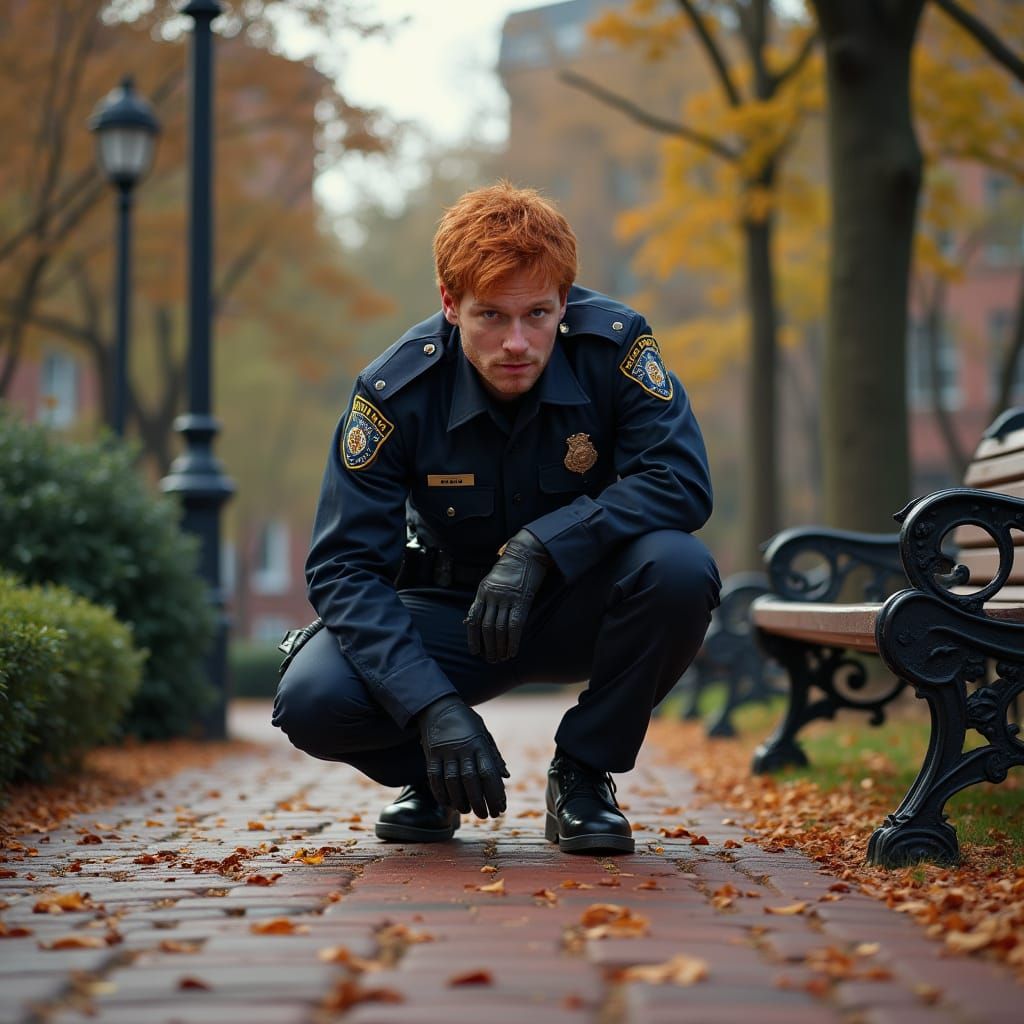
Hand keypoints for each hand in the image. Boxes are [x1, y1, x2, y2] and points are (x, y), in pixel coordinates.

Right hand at [417, 695, 508, 817]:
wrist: (438, 706)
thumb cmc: (466, 722)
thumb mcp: (483, 733)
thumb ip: (493, 755)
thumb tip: (506, 776)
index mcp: (478, 744)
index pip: (488, 773)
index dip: (495, 794)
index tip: (500, 809)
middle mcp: (462, 748)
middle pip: (470, 781)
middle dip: (479, 802)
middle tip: (485, 816)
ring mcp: (445, 752)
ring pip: (452, 782)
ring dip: (460, 800)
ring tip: (467, 811)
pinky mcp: (431, 755)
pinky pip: (434, 778)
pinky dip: (441, 793)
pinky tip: (448, 803)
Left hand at [465, 528, 550, 661]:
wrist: (526, 553)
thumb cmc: (510, 568)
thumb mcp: (491, 581)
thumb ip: (485, 598)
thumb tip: (475, 618)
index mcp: (483, 592)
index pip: (473, 618)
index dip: (473, 637)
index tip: (475, 651)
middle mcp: (492, 596)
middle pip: (486, 627)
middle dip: (488, 646)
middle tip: (490, 659)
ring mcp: (507, 598)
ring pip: (499, 629)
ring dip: (500, 646)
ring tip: (501, 658)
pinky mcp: (521, 600)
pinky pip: (515, 625)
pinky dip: (513, 641)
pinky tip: (513, 651)